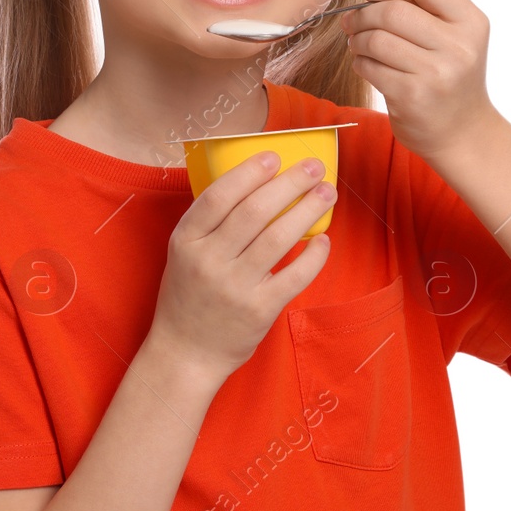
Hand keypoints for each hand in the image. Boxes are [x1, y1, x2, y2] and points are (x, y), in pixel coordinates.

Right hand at [149, 151, 335, 384]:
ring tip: (326, 193)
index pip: (218, 196)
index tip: (274, 157)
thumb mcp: (184, 253)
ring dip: (308, 210)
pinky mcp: (259, 310)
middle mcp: (208, 261)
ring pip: (278, 238)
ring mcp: (235, 287)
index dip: (248, 173)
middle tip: (313, 167)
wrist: (186, 353)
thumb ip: (210, 223)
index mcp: (186, 241)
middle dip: (289, 183)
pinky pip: (295, 276)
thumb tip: (256, 182)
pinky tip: (323, 239)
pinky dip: (313, 255)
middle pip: (254, 211)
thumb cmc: (189, 295)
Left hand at [342, 0, 496, 160]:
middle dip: (365, 13)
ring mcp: (437, 73)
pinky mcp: (413, 97)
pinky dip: (361, 63)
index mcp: (471, 21)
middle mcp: (460, 46)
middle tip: (354, 21)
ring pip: (378, 39)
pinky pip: (371, 67)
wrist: (462, 132)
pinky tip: (368, 65)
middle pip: (394, 10)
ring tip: (360, 43)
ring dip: (359, 40)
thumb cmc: (450, 74)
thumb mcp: (449, 29)